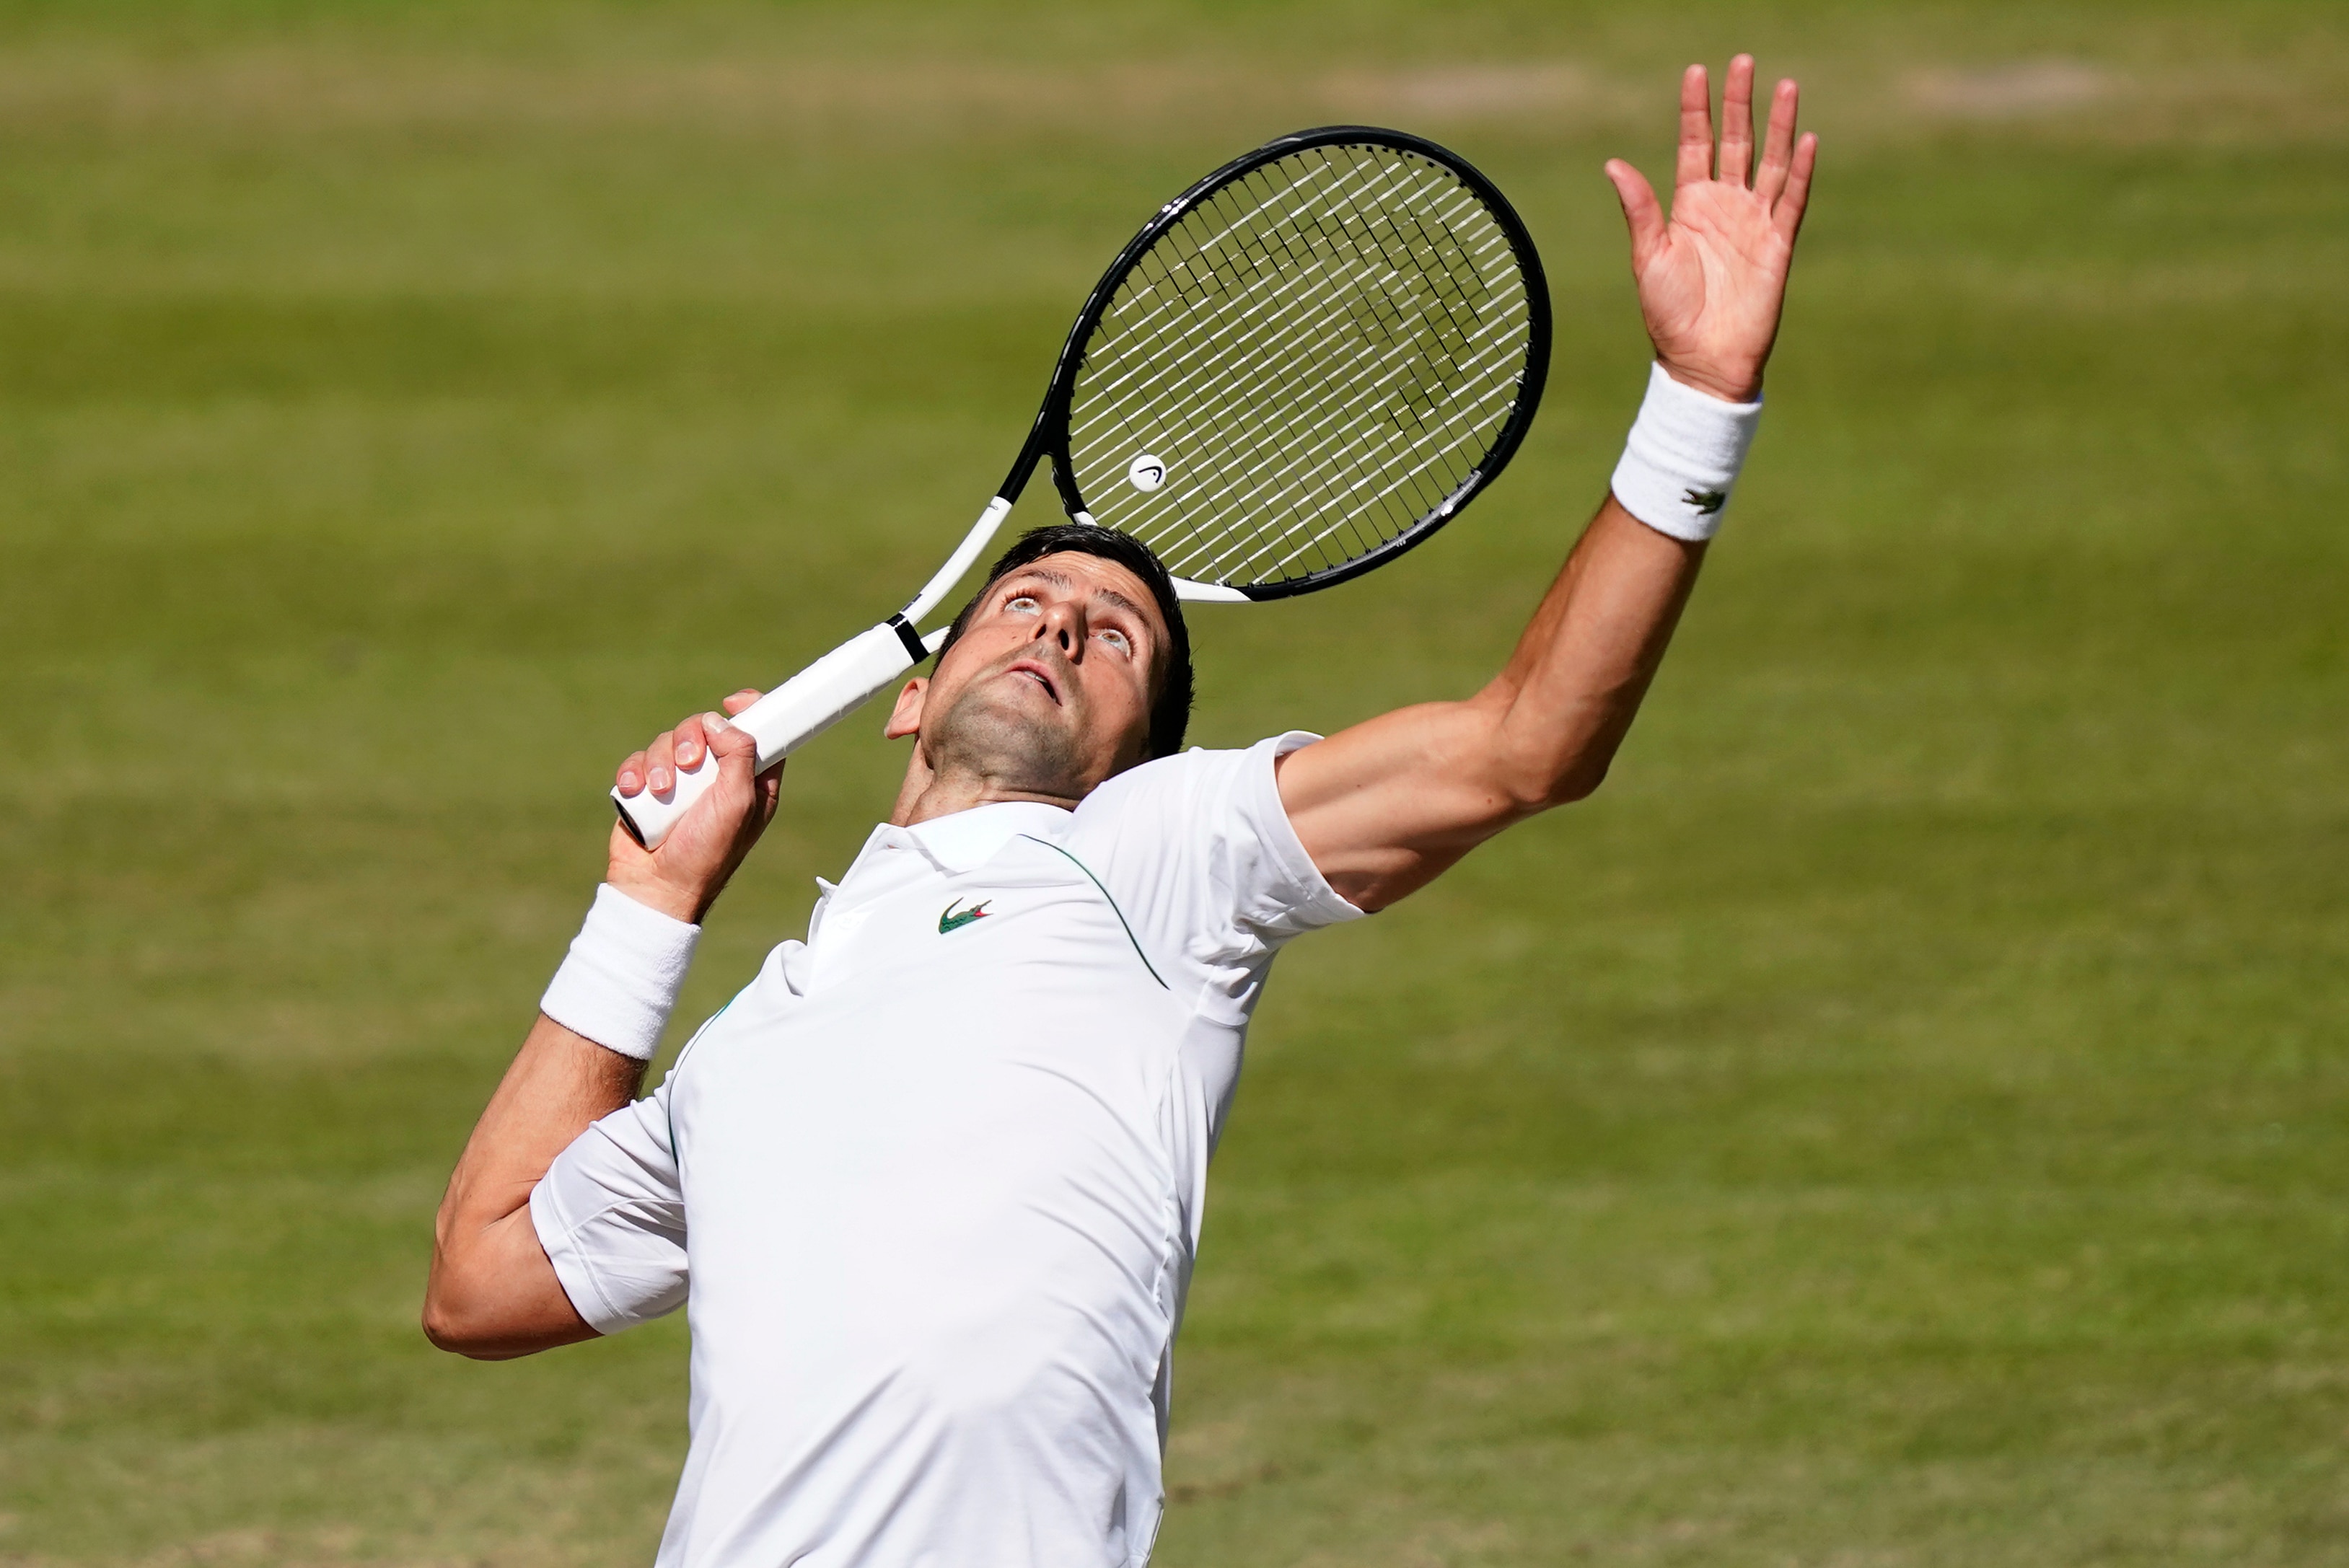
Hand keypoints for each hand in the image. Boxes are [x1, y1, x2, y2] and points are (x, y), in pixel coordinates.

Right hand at [608, 688, 781, 923]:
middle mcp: (716, 778)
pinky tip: (637, 793)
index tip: (734, 702)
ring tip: (661, 793)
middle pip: (705, 728)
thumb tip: (721, 719)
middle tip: (690, 763)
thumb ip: (738, 755)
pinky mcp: (648, 788)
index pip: (757, 733)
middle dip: (692, 739)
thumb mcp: (737, 803)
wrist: (656, 886)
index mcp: (749, 782)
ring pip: (668, 741)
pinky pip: (639, 760)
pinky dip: (636, 773)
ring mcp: (681, 782)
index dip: (750, 711)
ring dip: (661, 764)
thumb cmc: (706, 853)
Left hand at [1606, 56, 1816, 402]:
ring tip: (1784, 86)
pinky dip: (1802, 170)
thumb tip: (1613, 165)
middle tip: (1744, 62)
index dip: (1697, 110)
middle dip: (1739, 103)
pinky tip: (1805, 138)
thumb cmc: (1669, 314)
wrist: (1702, 361)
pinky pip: (1793, 200)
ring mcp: (1754, 222)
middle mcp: (1724, 206)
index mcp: (1689, 206)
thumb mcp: (1649, 257)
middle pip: (1735, 142)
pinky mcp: (1778, 244)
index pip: (1695, 145)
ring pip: (1770, 161)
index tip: (1697, 72)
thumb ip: (1640, 210)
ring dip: (1777, 125)